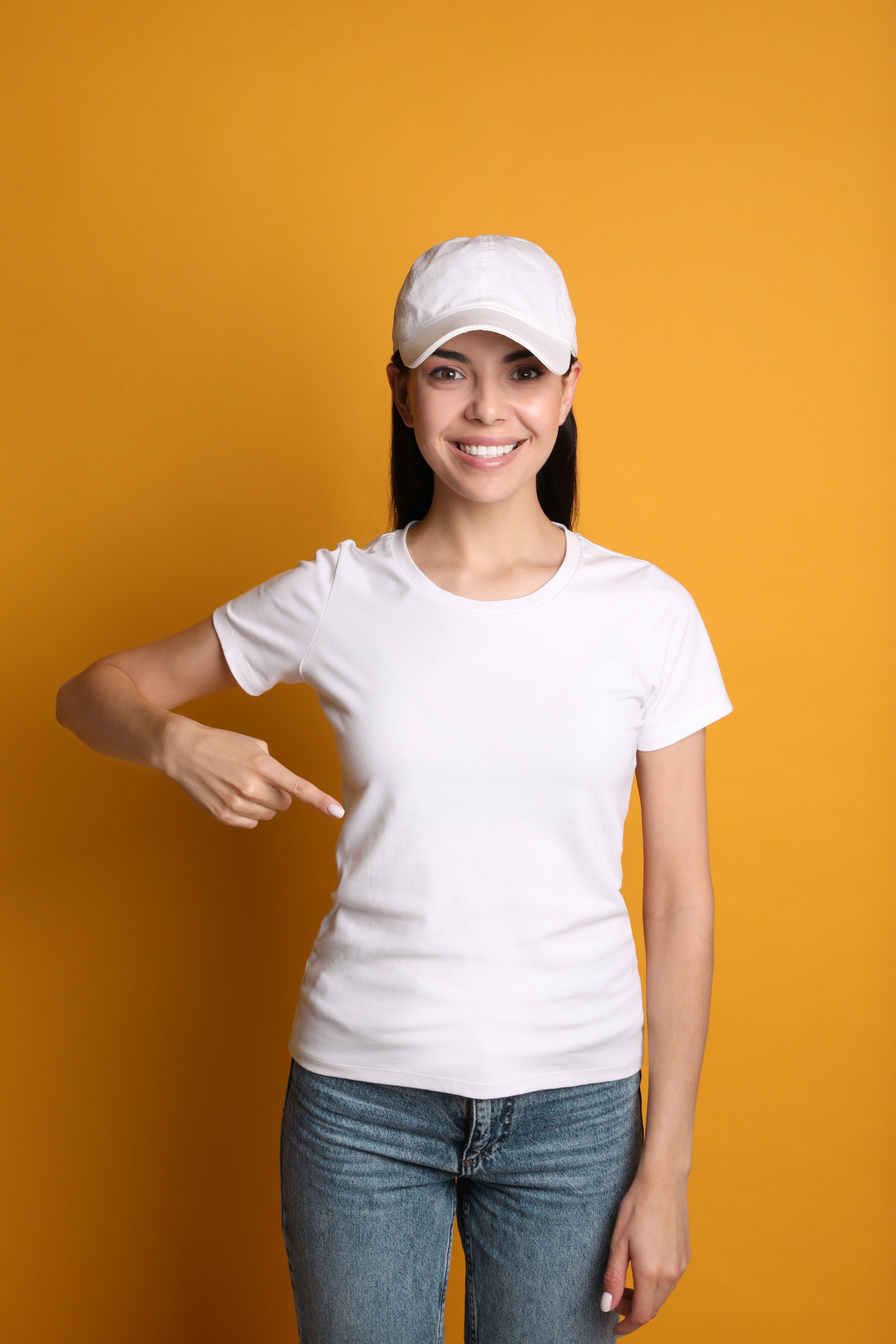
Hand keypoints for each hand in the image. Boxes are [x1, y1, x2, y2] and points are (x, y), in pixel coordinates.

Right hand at [161, 718, 343, 828]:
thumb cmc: (221, 744)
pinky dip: (248, 813)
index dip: (320, 800)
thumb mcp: (252, 745)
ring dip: (262, 804)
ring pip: (268, 815)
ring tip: (242, 786)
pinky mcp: (223, 815)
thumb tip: (284, 788)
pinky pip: (251, 822)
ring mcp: (236, 803)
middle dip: (278, 795)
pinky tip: (233, 796)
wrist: (183, 751)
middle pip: (283, 804)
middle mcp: (250, 786)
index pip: (297, 787)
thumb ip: (273, 766)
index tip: (337, 811)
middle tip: (259, 780)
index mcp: (262, 765)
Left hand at [601, 1167, 689, 1334]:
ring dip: (644, 1298)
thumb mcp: (618, 1242)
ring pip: (662, 1296)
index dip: (626, 1324)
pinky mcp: (685, 1256)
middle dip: (633, 1310)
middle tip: (615, 1300)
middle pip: (653, 1308)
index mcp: (652, 1272)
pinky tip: (643, 1270)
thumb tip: (607, 1306)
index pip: (641, 1314)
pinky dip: (655, 1286)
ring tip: (625, 1283)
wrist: (664, 1181)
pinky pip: (670, 1281)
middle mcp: (671, 1274)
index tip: (614, 1327)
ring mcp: (681, 1265)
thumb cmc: (637, 1206)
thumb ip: (612, 1277)